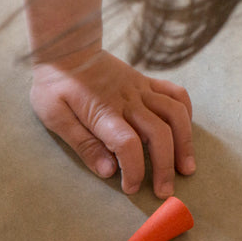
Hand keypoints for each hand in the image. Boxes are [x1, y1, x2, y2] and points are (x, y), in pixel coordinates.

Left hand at [28, 49, 194, 197]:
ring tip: (186, 167)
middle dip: (164, 166)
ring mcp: (141, 89)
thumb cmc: (55, 86)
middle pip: (159, 133)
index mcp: (103, 111)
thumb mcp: (55, 117)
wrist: (66, 48)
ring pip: (175, 114)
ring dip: (184, 143)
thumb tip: (107, 172)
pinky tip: (184, 133)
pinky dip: (186, 114)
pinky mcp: (146, 82)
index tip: (130, 188)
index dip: (133, 170)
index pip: (127, 144)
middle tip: (164, 192)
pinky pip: (176, 94)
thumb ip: (83, 144)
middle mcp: (128, 99)